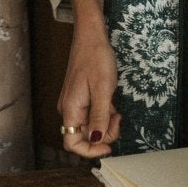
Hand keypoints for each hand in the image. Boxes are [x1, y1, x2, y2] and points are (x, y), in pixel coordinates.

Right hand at [59, 0, 120, 158]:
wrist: (91, 36)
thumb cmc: (95, 58)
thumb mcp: (103, 89)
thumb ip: (100, 117)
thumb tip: (97, 139)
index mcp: (70, 109)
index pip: (72, 143)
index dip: (90, 150)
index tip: (108, 147)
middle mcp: (69, 109)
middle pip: (83, 136)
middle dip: (103, 134)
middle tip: (117, 120)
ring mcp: (75, 103)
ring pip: (90, 126)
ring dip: (105, 123)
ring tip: (116, 109)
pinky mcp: (81, 98)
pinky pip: (93, 114)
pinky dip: (104, 114)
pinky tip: (112, 103)